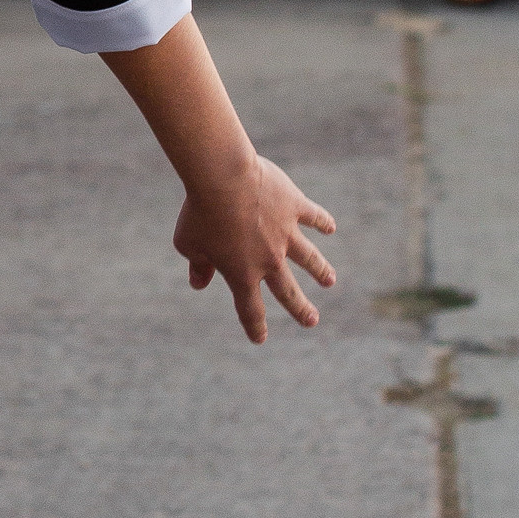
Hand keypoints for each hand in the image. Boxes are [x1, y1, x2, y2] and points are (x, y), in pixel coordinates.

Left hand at [172, 151, 337, 343]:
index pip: (250, 309)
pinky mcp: (294, 206)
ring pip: (309, 258)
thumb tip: (198, 283)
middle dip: (300, 309)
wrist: (223, 178)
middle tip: (312, 321)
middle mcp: (269, 259)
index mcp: (242, 273)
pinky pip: (314, 217)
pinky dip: (323, 222)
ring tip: (330, 280)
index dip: (255, 327)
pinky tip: (330, 228)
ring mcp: (286, 233)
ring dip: (320, 270)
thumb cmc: (199, 211)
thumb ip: (197, 265)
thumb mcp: (187, 243)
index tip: (260, 339)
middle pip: (287, 291)